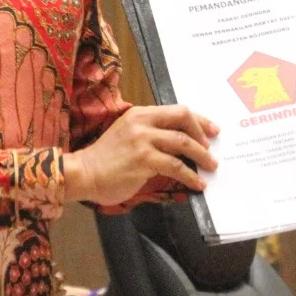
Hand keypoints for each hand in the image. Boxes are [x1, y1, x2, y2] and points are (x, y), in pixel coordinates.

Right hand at [65, 105, 218, 205]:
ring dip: (202, 157)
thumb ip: (151, 134)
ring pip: (183, 143)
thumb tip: (181, 143)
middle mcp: (142, 122)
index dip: (198, 120)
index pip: (177, 111)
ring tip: (211, 167)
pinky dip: (190, 176)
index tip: (211, 130)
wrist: (83, 173)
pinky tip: (197, 184)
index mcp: (140, 114)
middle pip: (183, 119)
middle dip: (203, 133)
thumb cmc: (105, 158)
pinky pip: (175, 166)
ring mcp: (143, 140)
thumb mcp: (128, 135)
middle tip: (212, 148)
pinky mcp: (143, 160)